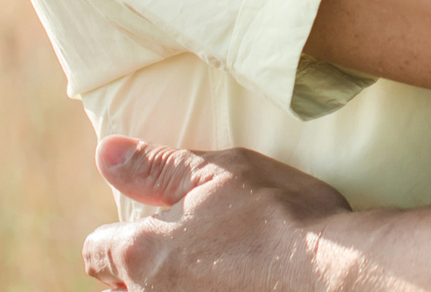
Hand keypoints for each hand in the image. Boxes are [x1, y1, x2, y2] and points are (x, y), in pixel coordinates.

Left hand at [83, 136, 349, 290]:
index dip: (115, 236)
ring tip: (219, 272)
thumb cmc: (278, 216)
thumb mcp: (220, 172)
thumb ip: (157, 166)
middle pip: (123, 290)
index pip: (96, 252)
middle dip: (144, 273)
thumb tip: (106, 152)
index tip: (148, 227)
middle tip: (192, 253)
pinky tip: (240, 284)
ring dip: (180, 286)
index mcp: (141, 254)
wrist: (334, 275)